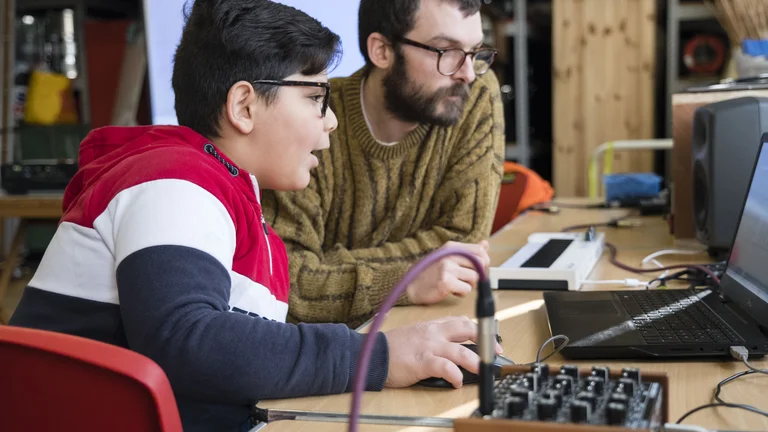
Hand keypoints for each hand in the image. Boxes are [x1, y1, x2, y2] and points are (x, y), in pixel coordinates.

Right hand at [383, 316, 502, 388]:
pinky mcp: (423, 362)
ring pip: (461, 351)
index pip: (460, 321)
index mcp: (432, 326)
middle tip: (496, 351)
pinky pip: (445, 367)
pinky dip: (456, 375)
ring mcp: (429, 347)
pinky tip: (458, 381)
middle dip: (486, 340)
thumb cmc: (392, 347)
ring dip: (476, 361)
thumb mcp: (415, 334)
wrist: (372, 354)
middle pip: (466, 329)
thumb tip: (450, 346)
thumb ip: (432, 336)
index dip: (478, 329)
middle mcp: (434, 333)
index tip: (490, 338)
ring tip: (483, 369)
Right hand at [406, 240, 490, 304]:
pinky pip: (467, 289)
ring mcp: (447, 267)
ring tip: (455, 284)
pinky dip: (461, 293)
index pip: (479, 250)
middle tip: (464, 279)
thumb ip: (468, 251)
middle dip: (477, 274)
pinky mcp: (446, 281)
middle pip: (481, 264)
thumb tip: (485, 244)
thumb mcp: (449, 256)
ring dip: (468, 285)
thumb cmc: (431, 272)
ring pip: (475, 278)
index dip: (484, 262)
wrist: (412, 286)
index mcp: (451, 247)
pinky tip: (450, 290)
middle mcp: (450, 255)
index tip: (477, 269)